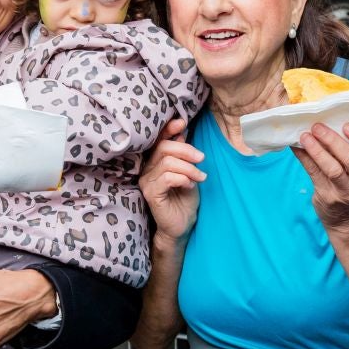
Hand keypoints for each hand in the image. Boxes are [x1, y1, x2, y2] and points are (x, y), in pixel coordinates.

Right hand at [140, 118, 203, 242]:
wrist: (182, 226)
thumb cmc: (185, 199)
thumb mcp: (188, 172)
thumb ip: (183, 155)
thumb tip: (182, 131)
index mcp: (155, 162)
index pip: (158, 140)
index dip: (168, 129)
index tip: (182, 123)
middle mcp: (147, 170)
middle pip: (163, 148)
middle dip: (186, 151)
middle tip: (202, 160)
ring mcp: (147, 182)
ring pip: (167, 163)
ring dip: (189, 168)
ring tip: (200, 177)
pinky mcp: (150, 194)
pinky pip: (167, 178)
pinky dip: (182, 178)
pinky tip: (190, 185)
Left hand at [293, 123, 348, 232]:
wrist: (347, 217)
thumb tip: (327, 118)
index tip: (346, 125)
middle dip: (333, 141)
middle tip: (317, 126)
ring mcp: (344, 190)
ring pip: (332, 169)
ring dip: (316, 150)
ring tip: (305, 136)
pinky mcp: (327, 195)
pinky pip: (314, 173)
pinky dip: (303, 157)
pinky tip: (295, 146)